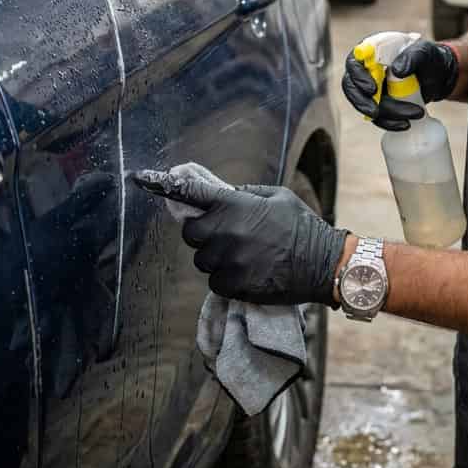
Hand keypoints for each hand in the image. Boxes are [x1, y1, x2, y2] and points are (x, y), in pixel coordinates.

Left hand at [132, 170, 348, 305]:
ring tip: (241, 256)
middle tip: (224, 234)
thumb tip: (222, 194)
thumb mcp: (277, 196)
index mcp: (234, 205)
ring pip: (202, 261)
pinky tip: (246, 272)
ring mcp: (228, 261)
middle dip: (203, 233)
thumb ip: (245, 194)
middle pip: (190, 233)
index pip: (192, 192)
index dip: (167, 186)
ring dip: (215, 258)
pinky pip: (214, 282)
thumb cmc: (302, 225)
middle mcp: (225, 232)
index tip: (144, 180)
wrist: (323, 263)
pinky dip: (225, 279)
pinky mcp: (234, 286)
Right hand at [341, 38, 459, 130]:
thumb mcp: (424, 52)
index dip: (358, 77)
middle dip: (362, 103)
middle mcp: (367, 71)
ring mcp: (373, 90)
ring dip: (386, 115)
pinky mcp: (381, 105)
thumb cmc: (428, 58)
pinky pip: (379, 118)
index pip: (354, 63)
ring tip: (415, 114)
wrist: (438, 75)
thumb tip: (397, 71)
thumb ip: (411, 57)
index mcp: (372, 52)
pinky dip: (390, 123)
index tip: (372, 89)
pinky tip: (406, 124)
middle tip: (376, 112)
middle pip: (352, 88)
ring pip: (367, 106)